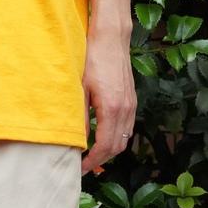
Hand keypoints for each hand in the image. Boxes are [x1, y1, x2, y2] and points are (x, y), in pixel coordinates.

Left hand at [81, 29, 136, 175]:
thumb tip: (75, 143)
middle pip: (117, 148)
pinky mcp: (132, 100)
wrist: (111, 38)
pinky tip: (102, 138)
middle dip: (100, 161)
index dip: (93, 162)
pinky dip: (115, 139)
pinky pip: (127, 128)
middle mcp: (126, 110)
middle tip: (83, 166)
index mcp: (113, 109)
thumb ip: (80, 119)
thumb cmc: (93, 60)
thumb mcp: (80, 90)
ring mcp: (131, 105)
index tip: (81, 169)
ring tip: (91, 156)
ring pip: (124, 139)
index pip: (105, 147)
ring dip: (108, 151)